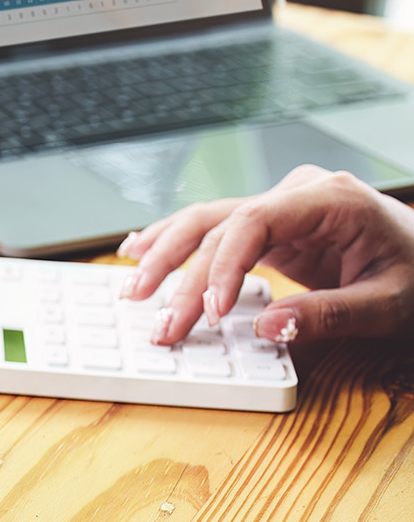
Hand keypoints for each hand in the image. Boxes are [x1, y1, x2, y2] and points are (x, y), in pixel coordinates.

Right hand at [120, 166, 413, 345]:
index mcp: (330, 198)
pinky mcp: (273, 227)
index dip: (223, 266)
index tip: (209, 311)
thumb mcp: (389, 303)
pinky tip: (140, 248)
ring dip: (165, 256)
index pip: (255, 222)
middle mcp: (297, 194)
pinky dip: (177, 242)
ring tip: (133, 288)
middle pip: (220, 225)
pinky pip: (216, 230)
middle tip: (158, 319)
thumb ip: (330, 315)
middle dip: (181, 275)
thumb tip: (267, 327)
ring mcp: (282, 206)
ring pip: (207, 223)